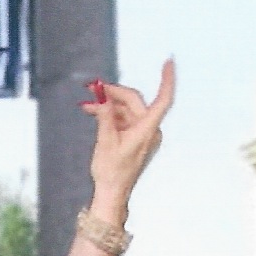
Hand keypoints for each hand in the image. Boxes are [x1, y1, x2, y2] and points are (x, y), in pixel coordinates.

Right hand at [81, 60, 174, 219]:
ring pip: (126, 109)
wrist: (112, 194)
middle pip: (134, 101)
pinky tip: (93, 112)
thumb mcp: (105, 139)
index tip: (169, 61)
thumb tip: (100, 91)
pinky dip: (110, 114)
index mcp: (147, 130)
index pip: (163, 100)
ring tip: (86, 105)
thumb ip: (105, 113)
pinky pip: (124, 119)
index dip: (167, 79)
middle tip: (91, 88)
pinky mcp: (136, 138)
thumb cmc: (111, 172)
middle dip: (113, 93)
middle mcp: (150, 130)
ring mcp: (143, 134)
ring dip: (107, 105)